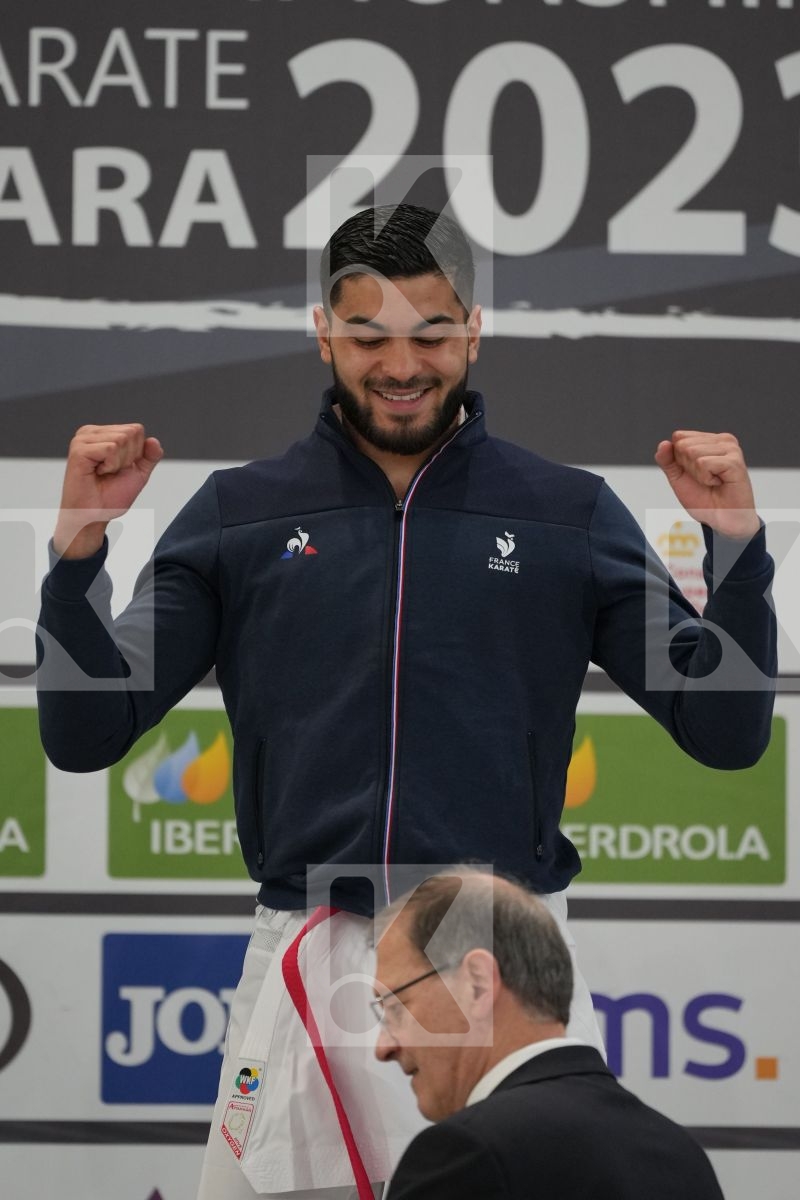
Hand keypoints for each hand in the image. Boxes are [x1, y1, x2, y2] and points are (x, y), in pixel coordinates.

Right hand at [53, 424, 163, 557]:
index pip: (136, 429)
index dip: (136, 454)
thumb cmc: (110, 496)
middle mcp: (91, 432)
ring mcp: (82, 439)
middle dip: (129, 458)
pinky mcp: (79, 450)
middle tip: (111, 472)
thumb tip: (154, 440)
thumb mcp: (138, 473)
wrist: (94, 516)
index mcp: (103, 434)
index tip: (120, 468)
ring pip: (121, 439)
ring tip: (103, 473)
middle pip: (131, 432)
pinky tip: (97, 473)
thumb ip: (150, 456)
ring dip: (119, 463)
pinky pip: (111, 448)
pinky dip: (111, 465)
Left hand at [654, 430, 759, 539]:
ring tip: (713, 482)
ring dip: (698, 474)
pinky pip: (703, 463)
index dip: (679, 460)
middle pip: (684, 445)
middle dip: (688, 467)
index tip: (695, 473)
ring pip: (693, 452)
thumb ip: (667, 460)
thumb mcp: (678, 477)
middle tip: (705, 480)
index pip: (678, 437)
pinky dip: (705, 479)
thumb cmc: (703, 499)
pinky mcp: (735, 462)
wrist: (721, 521)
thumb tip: (663, 443)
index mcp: (710, 440)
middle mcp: (723, 440)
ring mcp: (731, 449)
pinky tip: (719, 483)